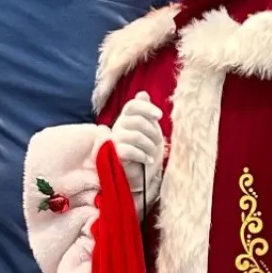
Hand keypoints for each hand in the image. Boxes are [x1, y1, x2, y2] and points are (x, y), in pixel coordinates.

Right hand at [112, 91, 165, 213]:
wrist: (136, 178)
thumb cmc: (144, 154)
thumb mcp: (149, 132)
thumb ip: (145, 114)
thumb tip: (143, 94)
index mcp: (125, 120)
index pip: (132, 106)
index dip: (146, 108)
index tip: (160, 116)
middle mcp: (116, 128)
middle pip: (137, 121)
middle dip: (152, 133)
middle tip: (157, 144)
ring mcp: (113, 143)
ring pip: (135, 136)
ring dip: (149, 146)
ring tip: (151, 155)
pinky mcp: (112, 157)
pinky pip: (128, 150)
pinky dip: (142, 155)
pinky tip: (147, 160)